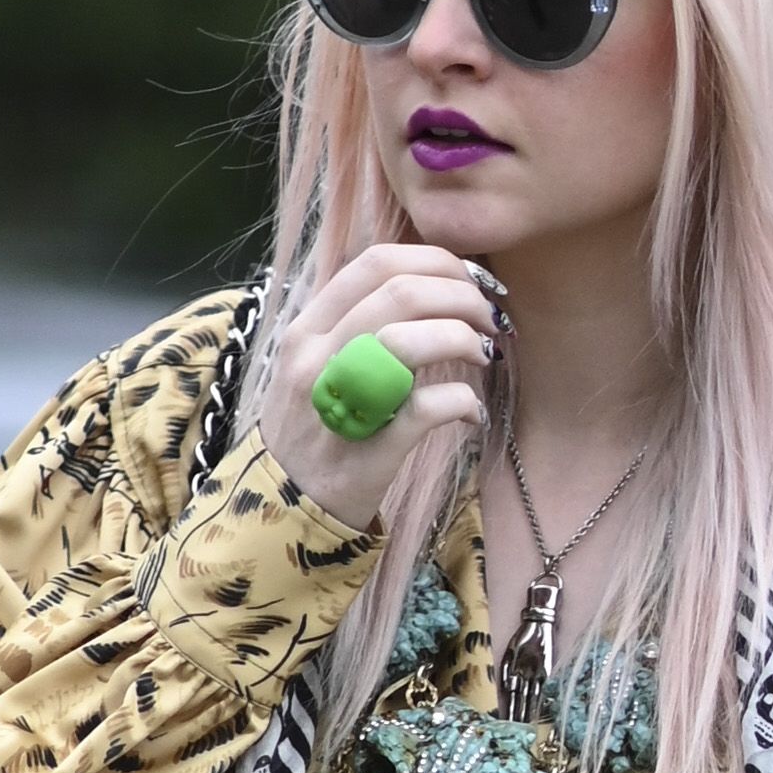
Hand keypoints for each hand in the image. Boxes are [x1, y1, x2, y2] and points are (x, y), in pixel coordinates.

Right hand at [252, 240, 499, 530]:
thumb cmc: (312, 432)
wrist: (285, 511)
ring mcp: (342, 401)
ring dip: (464, 338)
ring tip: (483, 353)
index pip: (377, 262)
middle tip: (488, 317)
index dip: (435, 261)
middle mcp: (318, 355)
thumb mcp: (315, 364)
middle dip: (462, 295)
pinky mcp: (373, 448)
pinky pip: (431, 407)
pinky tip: (473, 412)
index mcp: (308, 327)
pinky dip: (465, 402)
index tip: (466, 279)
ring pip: (412, 339)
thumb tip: (424, 289)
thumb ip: (356, 325)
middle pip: (403, 292)